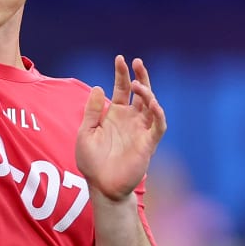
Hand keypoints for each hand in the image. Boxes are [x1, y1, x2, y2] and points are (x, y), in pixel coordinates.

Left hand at [75, 56, 166, 202]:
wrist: (102, 186)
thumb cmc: (92, 162)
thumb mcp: (86, 133)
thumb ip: (92, 111)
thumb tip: (98, 87)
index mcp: (115, 114)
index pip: (121, 89)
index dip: (122, 74)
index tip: (120, 59)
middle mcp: (131, 119)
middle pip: (140, 92)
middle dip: (140, 76)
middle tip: (136, 61)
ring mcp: (141, 130)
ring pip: (151, 105)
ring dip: (147, 93)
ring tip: (138, 84)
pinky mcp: (148, 143)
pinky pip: (158, 125)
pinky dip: (158, 114)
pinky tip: (152, 104)